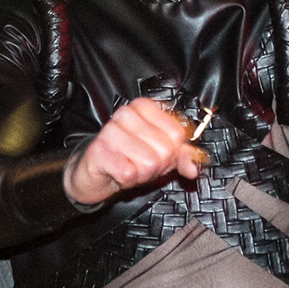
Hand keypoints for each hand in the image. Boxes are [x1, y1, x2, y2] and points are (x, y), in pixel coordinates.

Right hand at [63, 97, 209, 205]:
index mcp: (144, 107)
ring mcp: (111, 131)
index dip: (172, 152)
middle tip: (140, 163)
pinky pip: (129, 173)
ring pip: (149, 163)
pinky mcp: (99, 151)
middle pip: (165, 150)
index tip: (157, 152)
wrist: (94, 171)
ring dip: (141, 174)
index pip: (177, 133)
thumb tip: (193, 168)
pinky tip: (118, 172)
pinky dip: (127, 180)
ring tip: (129, 166)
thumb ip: (181, 156)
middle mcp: (126, 114)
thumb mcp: (159, 154)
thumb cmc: (127, 157)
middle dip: (157, 165)